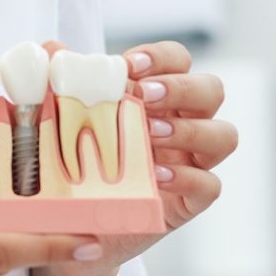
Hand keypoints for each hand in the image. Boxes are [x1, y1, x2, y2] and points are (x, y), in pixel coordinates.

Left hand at [35, 38, 238, 275]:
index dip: (161, 57)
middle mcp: (183, 124)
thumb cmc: (76, 168)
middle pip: (212, 89)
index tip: (128, 66)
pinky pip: (210, 185)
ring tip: (150, 134)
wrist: (72, 226)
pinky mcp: (190, 202)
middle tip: (144, 97)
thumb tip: (52, 49)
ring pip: (223, 135)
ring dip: (190, 130)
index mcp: (159, 98)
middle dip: (182, 88)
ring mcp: (191, 163)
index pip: (179, 61)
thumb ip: (60, 86)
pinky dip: (187, 177)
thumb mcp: (63, 127)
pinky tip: (156, 176)